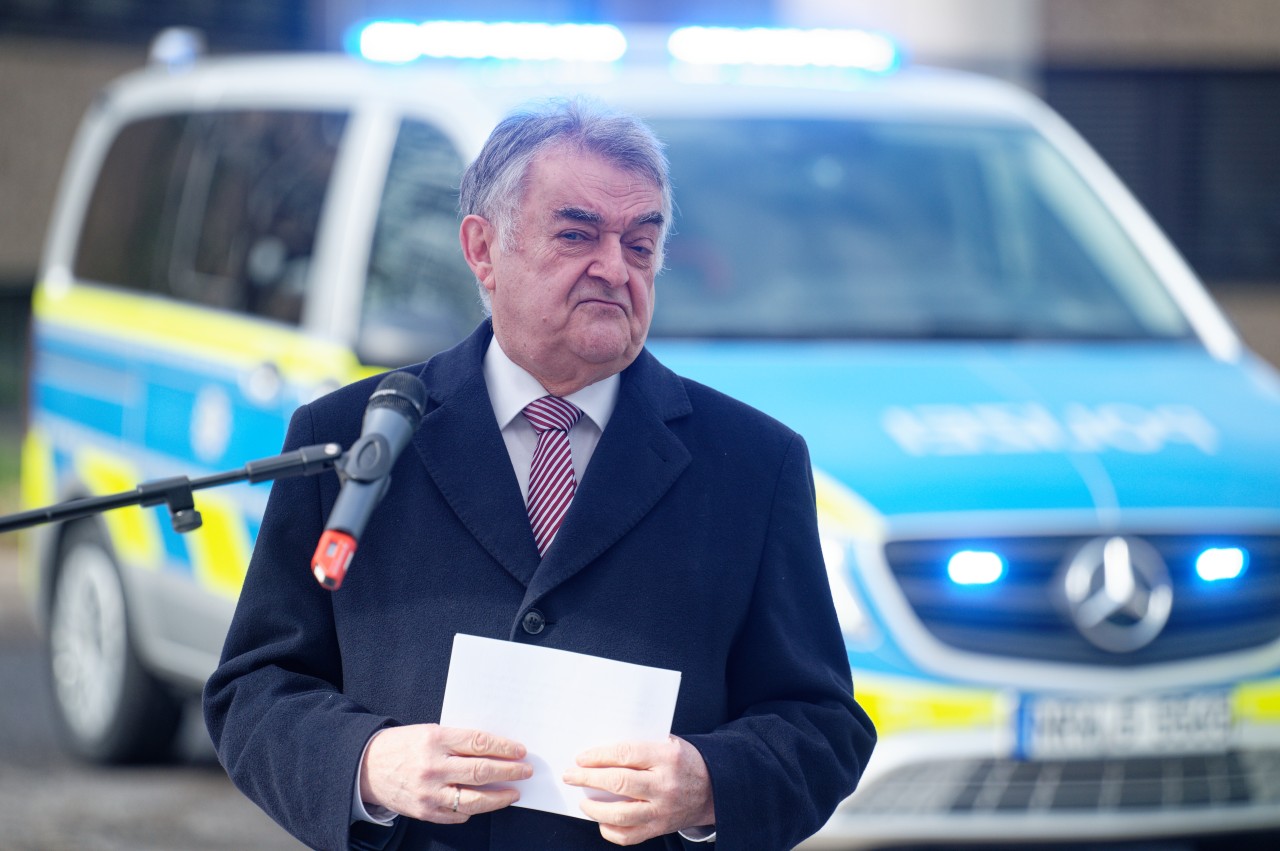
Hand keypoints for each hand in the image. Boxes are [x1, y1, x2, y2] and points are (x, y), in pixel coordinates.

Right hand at [360, 724, 531, 823]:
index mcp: (435, 739)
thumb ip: (458, 741)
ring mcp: (429, 792)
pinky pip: (458, 814)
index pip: (479, 742)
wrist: (367, 767)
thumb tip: (494, 749)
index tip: (520, 751)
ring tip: (514, 792)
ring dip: (500, 796)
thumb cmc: (403, 746)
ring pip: (475, 798)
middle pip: (481, 771)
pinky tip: (485, 803)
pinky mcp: (425, 811)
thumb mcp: (429, 732)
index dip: (504, 748)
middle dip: (510, 771)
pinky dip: (475, 810)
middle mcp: (433, 766)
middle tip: (526, 771)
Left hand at [562, 736, 714, 845]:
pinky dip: (609, 830)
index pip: (625, 754)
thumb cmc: (684, 762)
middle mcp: (665, 785)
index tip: (581, 758)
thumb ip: (640, 746)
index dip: (598, 756)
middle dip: (588, 779)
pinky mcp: (659, 829)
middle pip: (618, 783)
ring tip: (583, 801)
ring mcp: (662, 810)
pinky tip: (601, 820)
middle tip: (571, 776)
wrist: (714, 789)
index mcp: (667, 757)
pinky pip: (628, 836)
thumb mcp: (668, 744)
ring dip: (594, 808)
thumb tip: (600, 753)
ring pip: (620, 814)